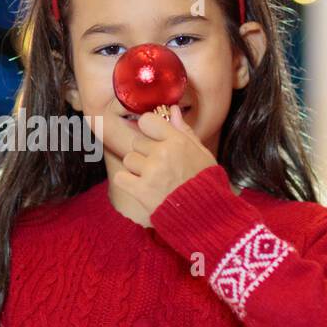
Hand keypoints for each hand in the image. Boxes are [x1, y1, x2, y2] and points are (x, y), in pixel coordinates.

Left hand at [112, 106, 217, 225]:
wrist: (205, 215)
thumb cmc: (205, 183)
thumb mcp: (202, 153)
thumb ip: (185, 131)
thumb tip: (173, 110)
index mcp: (177, 141)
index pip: (147, 121)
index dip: (148, 129)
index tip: (153, 138)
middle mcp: (162, 153)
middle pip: (137, 142)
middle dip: (145, 153)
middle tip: (158, 166)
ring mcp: (150, 172)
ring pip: (129, 159)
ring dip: (136, 168)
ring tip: (151, 179)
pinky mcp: (140, 190)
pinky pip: (120, 177)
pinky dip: (127, 182)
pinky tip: (141, 187)